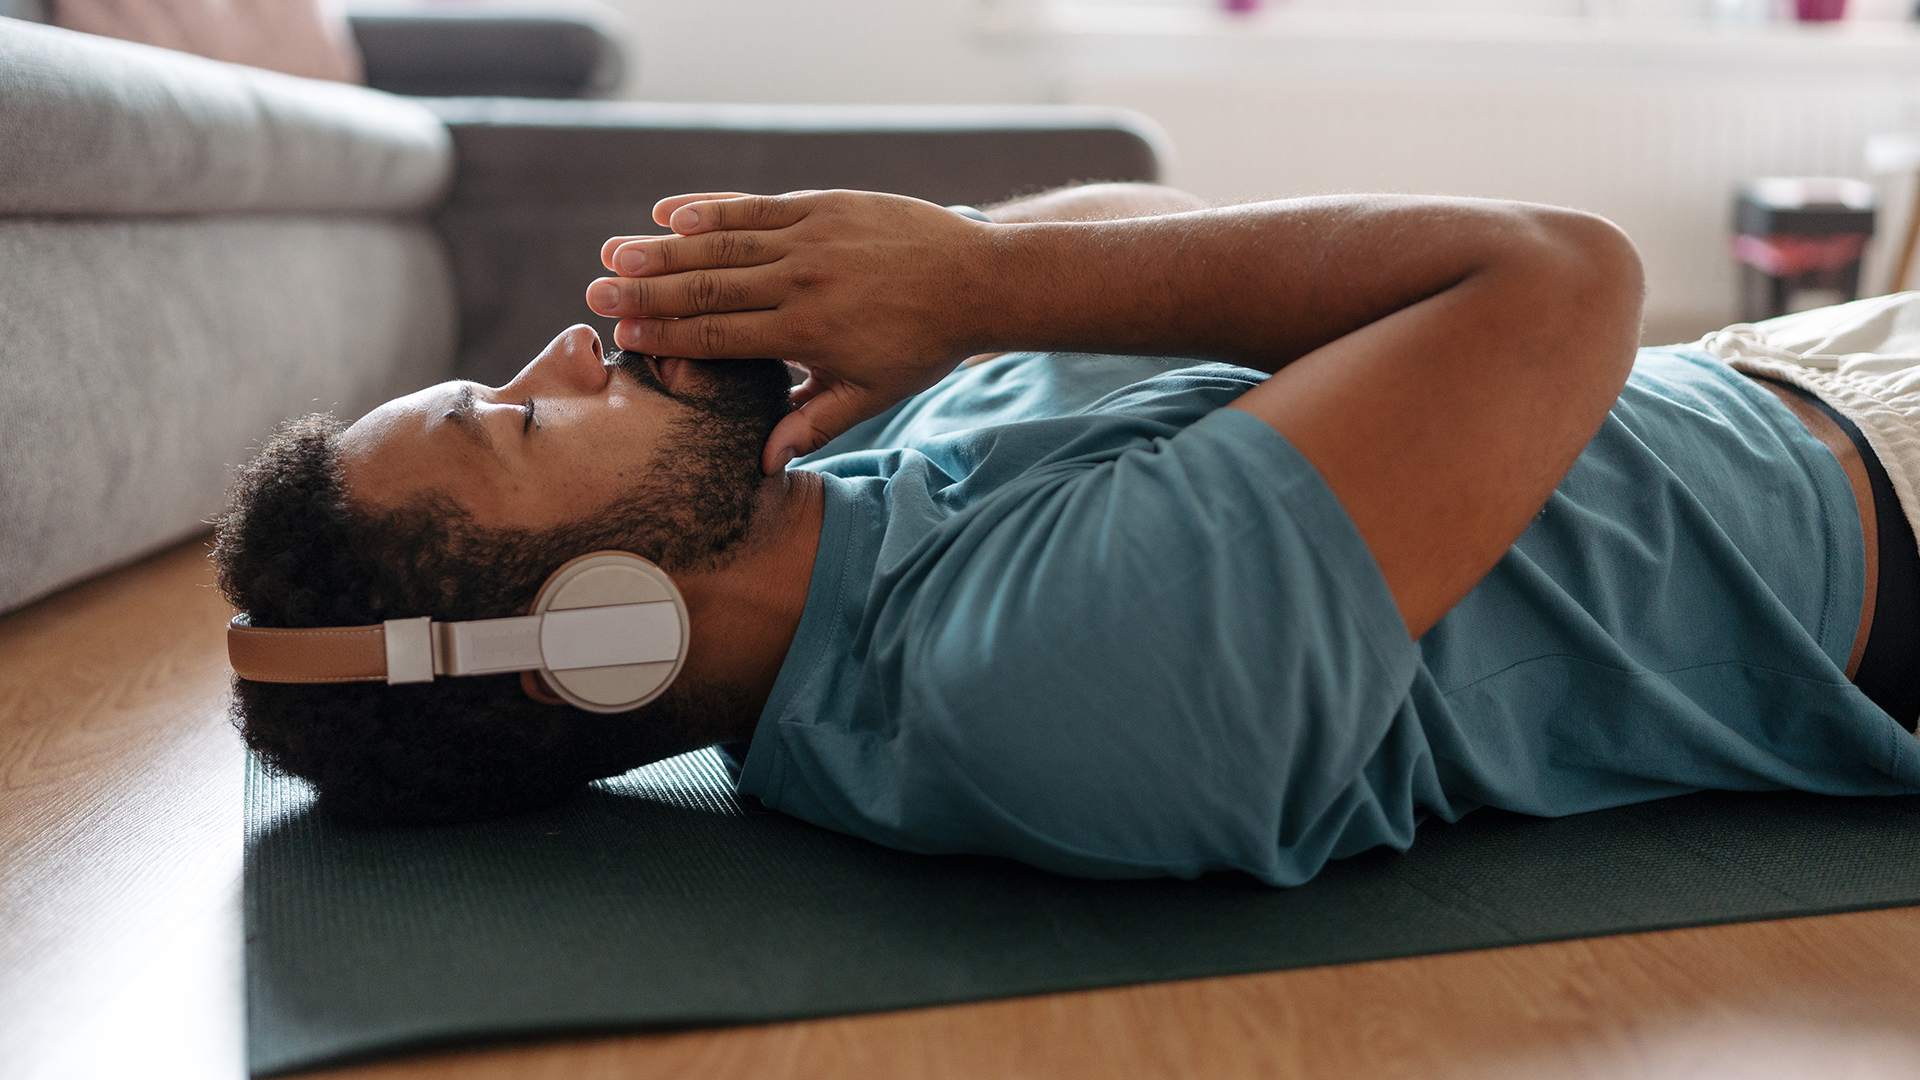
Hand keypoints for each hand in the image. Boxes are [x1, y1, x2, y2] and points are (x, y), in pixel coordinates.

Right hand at [586, 190, 993, 472]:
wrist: (976, 281)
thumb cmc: (922, 346)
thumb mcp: (870, 395)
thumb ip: (812, 423)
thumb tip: (761, 465)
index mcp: (807, 334)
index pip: (719, 335)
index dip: (666, 337)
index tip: (621, 338)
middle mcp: (801, 282)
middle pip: (706, 287)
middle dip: (646, 293)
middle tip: (593, 293)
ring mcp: (811, 238)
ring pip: (722, 243)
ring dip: (663, 248)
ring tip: (614, 252)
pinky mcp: (824, 205)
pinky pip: (757, 206)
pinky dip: (711, 207)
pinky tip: (669, 212)